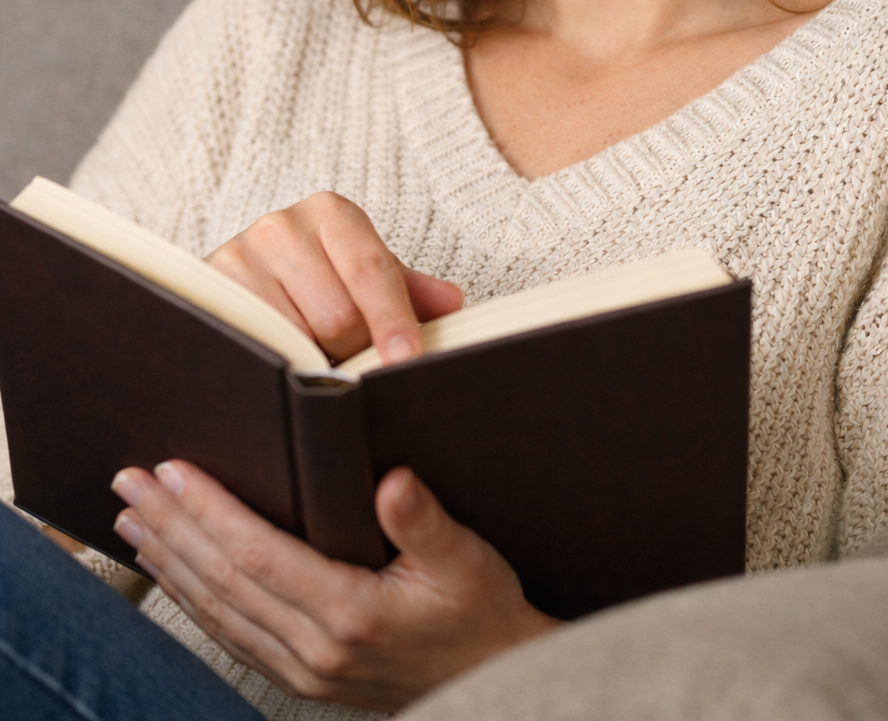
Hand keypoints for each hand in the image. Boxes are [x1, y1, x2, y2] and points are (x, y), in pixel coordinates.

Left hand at [112, 461, 558, 711]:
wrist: (498, 677)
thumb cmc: (484, 612)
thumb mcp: (469, 559)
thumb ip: (426, 522)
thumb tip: (393, 482)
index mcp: (351, 614)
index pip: (257, 554)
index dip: (210, 510)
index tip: (173, 470)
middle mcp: (316, 649)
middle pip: (222, 580)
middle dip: (170, 526)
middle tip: (128, 482)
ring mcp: (304, 668)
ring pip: (216, 610)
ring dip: (169, 560)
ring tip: (131, 520)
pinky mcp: (302, 674)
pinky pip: (231, 633)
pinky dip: (193, 597)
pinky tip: (173, 572)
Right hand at [206, 191, 462, 363]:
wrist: (242, 277)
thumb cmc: (318, 277)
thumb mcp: (364, 276)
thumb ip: (408, 290)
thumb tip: (452, 304)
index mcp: (331, 213)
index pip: (372, 270)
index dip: (393, 320)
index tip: (407, 361)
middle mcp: (280, 226)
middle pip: (337, 315)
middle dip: (353, 351)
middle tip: (351, 362)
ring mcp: (238, 257)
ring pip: (296, 337)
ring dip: (314, 361)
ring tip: (316, 359)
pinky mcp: (209, 294)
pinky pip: (257, 347)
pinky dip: (279, 366)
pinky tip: (286, 368)